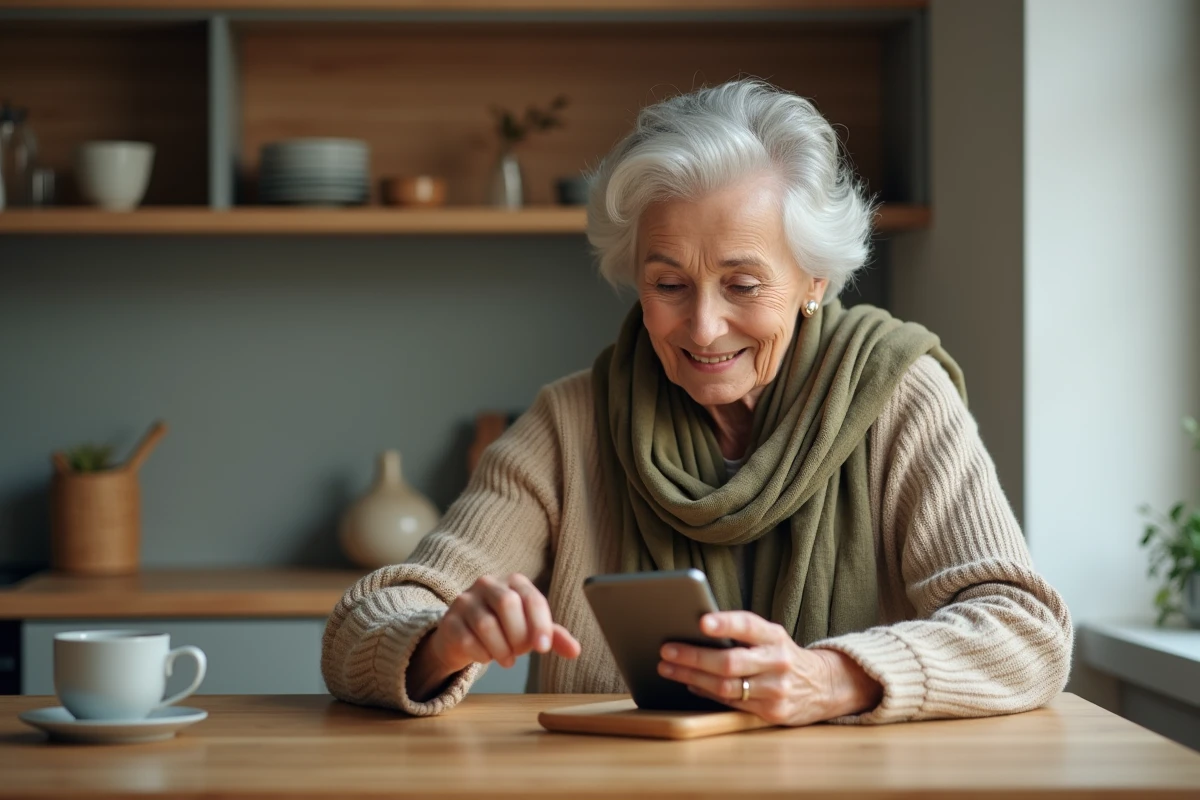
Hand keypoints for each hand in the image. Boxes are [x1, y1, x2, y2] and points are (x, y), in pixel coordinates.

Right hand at [410, 574, 580, 698]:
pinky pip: (467, 640)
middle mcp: (488, 584)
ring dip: (501, 649)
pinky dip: (482, 655)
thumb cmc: (504, 628)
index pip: (532, 598)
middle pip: (508, 604)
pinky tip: (486, 656)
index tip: (543, 648)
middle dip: (518, 635)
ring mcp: (465, 600)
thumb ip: (552, 636)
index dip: (540, 624)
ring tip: (506, 658)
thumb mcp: (530, 630)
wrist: (463, 636)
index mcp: (514, 582)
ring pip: (486, 624)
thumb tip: (576, 651)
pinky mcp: (449, 621)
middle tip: (520, 652)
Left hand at [657, 611, 881, 725]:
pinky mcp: (772, 713)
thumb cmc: (782, 655)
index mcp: (775, 637)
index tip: (701, 621)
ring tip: (667, 667)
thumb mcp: (770, 637)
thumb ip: (742, 634)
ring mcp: (776, 690)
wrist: (823, 686)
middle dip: (693, 656)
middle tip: (666, 649)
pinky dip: (706, 692)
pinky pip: (731, 703)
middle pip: (729, 662)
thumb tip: (694, 631)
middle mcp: (778, 662)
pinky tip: (689, 682)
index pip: (748, 626)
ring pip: (726, 686)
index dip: (725, 623)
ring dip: (691, 676)